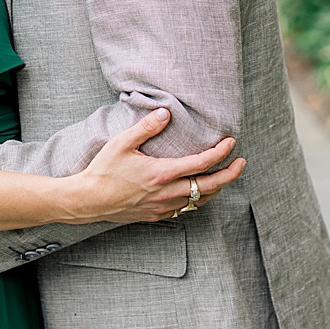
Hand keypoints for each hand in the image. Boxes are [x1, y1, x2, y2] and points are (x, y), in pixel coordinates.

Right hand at [71, 109, 243, 223]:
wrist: (88, 200)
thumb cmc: (102, 171)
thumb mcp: (121, 144)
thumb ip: (145, 128)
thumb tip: (165, 113)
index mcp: (162, 173)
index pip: (202, 163)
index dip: (221, 152)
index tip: (231, 142)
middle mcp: (168, 192)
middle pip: (211, 186)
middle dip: (230, 174)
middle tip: (241, 163)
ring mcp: (164, 206)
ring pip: (201, 200)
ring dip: (216, 188)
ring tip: (222, 177)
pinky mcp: (157, 215)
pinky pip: (186, 209)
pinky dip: (197, 199)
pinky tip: (196, 192)